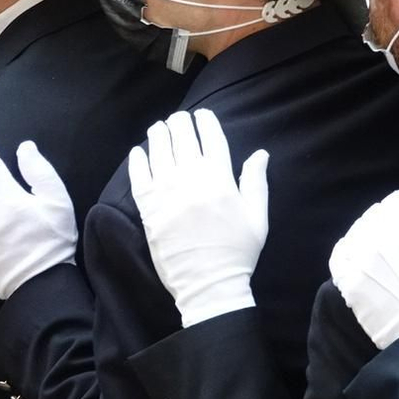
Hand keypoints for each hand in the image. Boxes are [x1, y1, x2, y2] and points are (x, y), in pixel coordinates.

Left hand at [129, 109, 268, 326]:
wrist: (209, 284)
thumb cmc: (238, 252)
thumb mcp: (257, 217)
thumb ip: (256, 182)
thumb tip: (260, 153)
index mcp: (221, 179)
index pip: (211, 137)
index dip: (206, 121)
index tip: (202, 114)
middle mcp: (192, 179)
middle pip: (182, 137)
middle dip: (180, 123)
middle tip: (178, 120)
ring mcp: (167, 192)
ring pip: (158, 150)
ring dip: (158, 134)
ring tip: (159, 129)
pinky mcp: (148, 208)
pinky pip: (138, 175)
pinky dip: (138, 160)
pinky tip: (140, 152)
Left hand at [329, 189, 398, 350]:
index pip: (391, 203)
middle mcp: (375, 243)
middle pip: (372, 216)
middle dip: (383, 217)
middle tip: (393, 226)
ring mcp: (358, 264)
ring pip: (354, 233)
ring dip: (364, 231)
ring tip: (376, 239)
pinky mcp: (348, 284)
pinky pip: (338, 256)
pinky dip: (345, 249)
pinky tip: (354, 251)